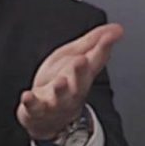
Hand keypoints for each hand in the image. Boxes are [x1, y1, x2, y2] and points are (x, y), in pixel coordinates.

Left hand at [16, 23, 122, 140]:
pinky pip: (34, 107)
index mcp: (82, 75)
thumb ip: (94, 42)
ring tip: (61, 81)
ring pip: (60, 97)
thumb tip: (118, 29)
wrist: (46, 116)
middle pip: (80, 83)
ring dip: (60, 90)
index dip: (103, 48)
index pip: (95, 60)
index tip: (109, 36)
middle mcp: (72, 90)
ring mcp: (55, 102)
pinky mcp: (37, 109)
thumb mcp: (76, 56)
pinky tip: (26, 95)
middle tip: (82, 60)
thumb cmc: (63, 82)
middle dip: (81, 72)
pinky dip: (30, 103)